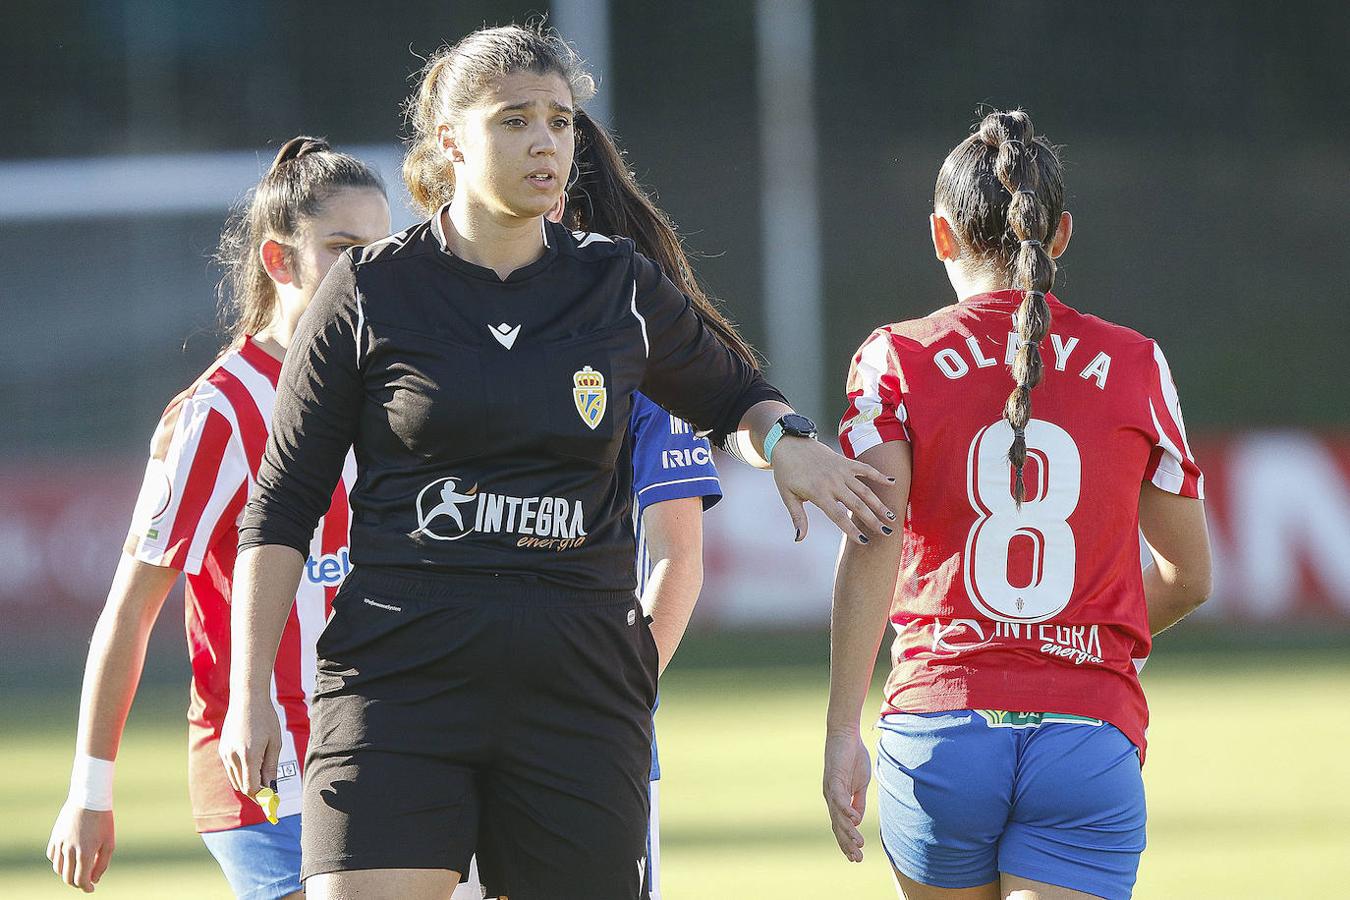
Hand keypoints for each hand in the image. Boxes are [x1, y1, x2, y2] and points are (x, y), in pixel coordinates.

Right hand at [47, 803, 113, 891]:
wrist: (89, 798)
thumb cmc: (103, 821)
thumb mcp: (109, 842)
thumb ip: (102, 864)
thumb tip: (94, 880)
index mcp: (86, 853)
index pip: (81, 880)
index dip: (86, 887)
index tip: (91, 889)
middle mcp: (70, 850)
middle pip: (68, 877)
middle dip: (76, 883)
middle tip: (85, 881)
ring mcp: (60, 844)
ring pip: (58, 869)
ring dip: (67, 873)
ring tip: (77, 869)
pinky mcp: (54, 837)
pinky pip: (52, 856)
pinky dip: (58, 861)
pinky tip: (68, 858)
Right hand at [219, 694, 281, 798]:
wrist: (247, 700)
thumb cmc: (266, 719)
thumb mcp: (274, 743)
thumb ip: (271, 767)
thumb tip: (271, 788)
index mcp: (248, 756)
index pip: (252, 788)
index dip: (262, 796)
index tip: (272, 799)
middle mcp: (233, 757)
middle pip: (242, 787)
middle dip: (256, 791)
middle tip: (270, 790)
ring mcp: (225, 754)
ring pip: (235, 780)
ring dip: (247, 782)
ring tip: (263, 773)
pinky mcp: (222, 750)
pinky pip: (231, 769)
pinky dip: (241, 772)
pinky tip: (253, 762)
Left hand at [771, 437, 894, 543]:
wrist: (789, 444)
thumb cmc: (786, 473)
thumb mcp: (787, 496)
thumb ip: (798, 517)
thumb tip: (799, 538)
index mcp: (818, 492)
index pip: (838, 516)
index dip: (852, 530)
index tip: (864, 541)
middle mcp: (833, 482)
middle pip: (857, 504)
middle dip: (873, 520)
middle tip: (887, 532)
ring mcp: (841, 471)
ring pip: (865, 489)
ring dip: (879, 503)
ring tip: (892, 516)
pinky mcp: (845, 461)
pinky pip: (865, 469)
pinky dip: (878, 475)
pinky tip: (892, 482)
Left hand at [823, 730, 870, 862]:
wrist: (846, 735)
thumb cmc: (853, 757)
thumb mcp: (860, 784)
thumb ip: (858, 802)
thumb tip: (858, 821)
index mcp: (837, 800)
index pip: (840, 826)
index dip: (846, 842)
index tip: (855, 858)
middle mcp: (831, 797)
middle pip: (837, 826)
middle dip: (847, 843)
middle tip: (857, 859)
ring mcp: (831, 788)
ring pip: (838, 815)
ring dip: (848, 830)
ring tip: (858, 843)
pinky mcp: (834, 778)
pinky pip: (839, 797)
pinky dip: (846, 809)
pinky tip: (854, 820)